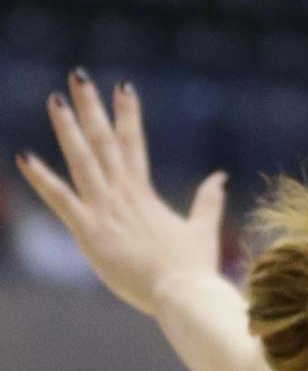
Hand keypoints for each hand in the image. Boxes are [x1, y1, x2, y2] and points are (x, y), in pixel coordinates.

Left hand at [16, 74, 226, 316]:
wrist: (184, 294)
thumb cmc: (194, 269)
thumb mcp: (203, 231)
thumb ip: (208, 202)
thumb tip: (220, 177)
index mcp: (145, 194)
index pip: (135, 143)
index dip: (128, 113)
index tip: (124, 86)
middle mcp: (123, 194)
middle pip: (104, 141)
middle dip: (92, 107)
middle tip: (79, 76)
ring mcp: (105, 210)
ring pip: (82, 160)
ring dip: (67, 128)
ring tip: (56, 100)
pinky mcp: (90, 230)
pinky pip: (60, 199)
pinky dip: (42, 178)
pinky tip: (25, 157)